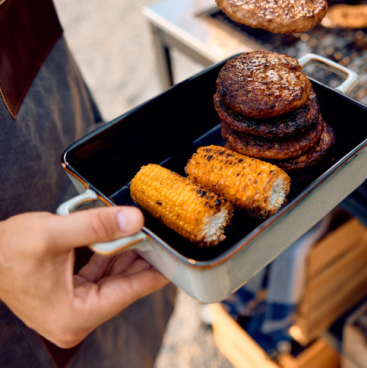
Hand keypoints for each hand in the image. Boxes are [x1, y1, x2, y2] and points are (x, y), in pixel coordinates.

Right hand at [0, 206, 167, 347]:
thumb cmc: (7, 251)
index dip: (155, 272)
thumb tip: (134, 220)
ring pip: (112, 279)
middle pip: (123, 286)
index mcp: (74, 316)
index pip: (128, 292)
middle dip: (142, 259)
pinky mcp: (68, 297)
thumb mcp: (55, 234)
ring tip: (147, 233)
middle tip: (163, 236)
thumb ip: (97, 226)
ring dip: (127, 254)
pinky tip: (123, 238)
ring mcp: (72, 309)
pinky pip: (99, 276)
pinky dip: (110, 257)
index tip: (177, 257)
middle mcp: (75, 320)